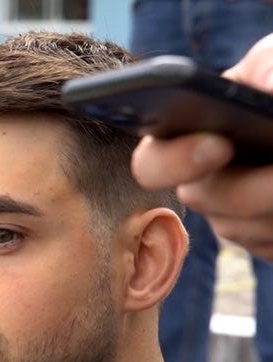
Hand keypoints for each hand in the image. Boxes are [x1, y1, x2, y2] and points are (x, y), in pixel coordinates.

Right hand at [130, 32, 272, 260]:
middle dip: (248, 188)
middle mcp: (199, 181)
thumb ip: (265, 66)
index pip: (152, 162)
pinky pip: (266, 244)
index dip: (174, 161)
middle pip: (200, 200)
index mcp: (185, 135)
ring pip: (238, 228)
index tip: (220, 146)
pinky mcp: (259, 239)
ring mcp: (227, 215)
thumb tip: (266, 89)